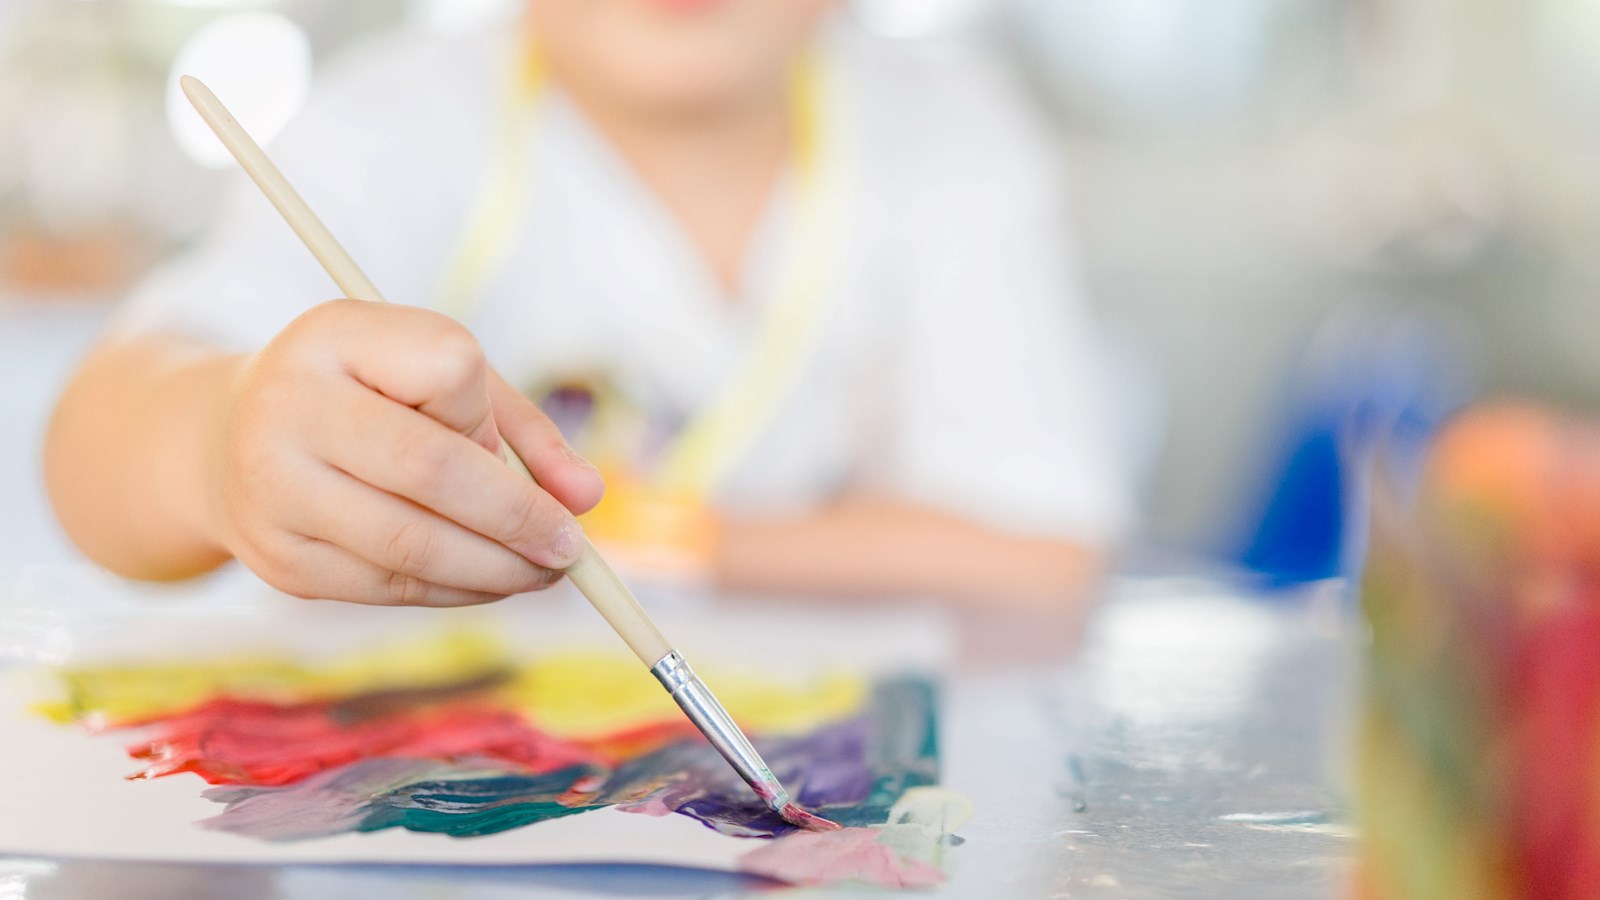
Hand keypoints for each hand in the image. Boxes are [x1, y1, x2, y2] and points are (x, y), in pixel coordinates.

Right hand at [205, 299, 603, 605]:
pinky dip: (457, 589)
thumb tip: (587, 496)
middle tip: (570, 547)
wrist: (222, 440)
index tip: (503, 443)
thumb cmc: (363, 397)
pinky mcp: (280, 560)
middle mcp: (289, 406)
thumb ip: (520, 427)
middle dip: (519, 517)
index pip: (449, 367)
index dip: (491, 414)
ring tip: (545, 570)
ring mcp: (274, 489)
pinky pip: (391, 586)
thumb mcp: (434, 377)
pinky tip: (491, 581)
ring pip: (414, 545)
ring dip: (499, 568)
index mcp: (332, 335)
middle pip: (432, 469)